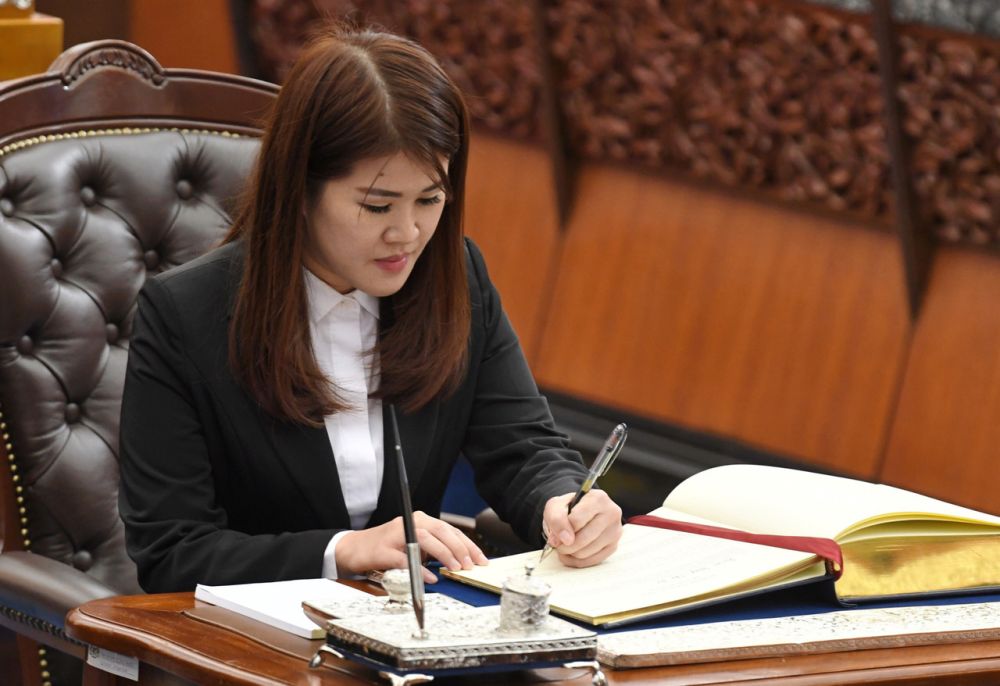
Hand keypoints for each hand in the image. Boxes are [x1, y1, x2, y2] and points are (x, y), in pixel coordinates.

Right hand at [336, 511, 488, 582]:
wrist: (353, 548)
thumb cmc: (387, 547)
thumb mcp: (414, 544)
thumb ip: (434, 549)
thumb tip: (461, 562)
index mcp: (420, 520)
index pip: (450, 529)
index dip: (468, 544)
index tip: (481, 559)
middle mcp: (410, 523)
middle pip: (440, 530)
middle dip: (459, 548)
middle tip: (470, 565)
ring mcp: (396, 535)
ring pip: (425, 539)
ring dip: (443, 554)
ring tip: (455, 568)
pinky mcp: (384, 550)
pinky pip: (405, 558)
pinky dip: (418, 568)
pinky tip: (429, 577)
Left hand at [542, 490, 622, 567]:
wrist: (578, 513)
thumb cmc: (568, 509)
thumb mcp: (555, 506)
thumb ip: (556, 519)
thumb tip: (566, 540)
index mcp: (598, 498)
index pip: (576, 521)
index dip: (561, 529)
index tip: (555, 531)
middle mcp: (612, 513)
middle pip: (582, 539)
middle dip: (564, 545)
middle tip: (557, 543)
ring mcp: (615, 531)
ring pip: (586, 552)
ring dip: (569, 553)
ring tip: (564, 546)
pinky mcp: (613, 547)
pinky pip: (591, 561)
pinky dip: (576, 561)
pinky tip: (571, 553)